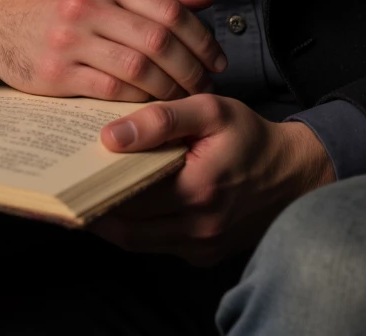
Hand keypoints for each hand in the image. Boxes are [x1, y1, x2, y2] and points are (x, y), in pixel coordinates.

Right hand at [0, 0, 227, 101]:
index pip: (169, 8)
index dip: (200, 38)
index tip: (217, 59)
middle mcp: (87, 3)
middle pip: (158, 40)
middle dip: (190, 68)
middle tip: (205, 85)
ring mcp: (68, 39)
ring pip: (137, 68)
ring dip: (168, 88)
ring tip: (182, 98)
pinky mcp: (53, 73)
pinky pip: (108, 90)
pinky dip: (136, 100)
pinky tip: (148, 104)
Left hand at [91, 95, 335, 265]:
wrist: (294, 173)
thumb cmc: (250, 136)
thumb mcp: (211, 111)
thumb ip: (162, 118)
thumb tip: (111, 136)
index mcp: (197, 190)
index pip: (128, 195)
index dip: (96, 185)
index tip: (71, 171)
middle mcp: (198, 228)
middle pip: (128, 226)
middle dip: (97, 206)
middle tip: (71, 184)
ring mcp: (200, 247)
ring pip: (138, 242)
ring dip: (113, 221)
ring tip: (90, 193)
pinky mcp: (203, 254)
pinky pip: (158, 245)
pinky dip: (138, 228)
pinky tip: (126, 203)